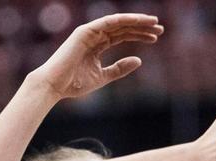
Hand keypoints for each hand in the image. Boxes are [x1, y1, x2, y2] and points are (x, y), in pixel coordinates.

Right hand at [28, 14, 163, 100]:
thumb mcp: (103, 76)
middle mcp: (95, 35)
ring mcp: (90, 32)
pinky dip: (123, 20)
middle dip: (142, 27)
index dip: (139, 35)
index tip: (156, 37)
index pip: (122, 35)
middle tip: (160, 28)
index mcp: (98, 45)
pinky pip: (108, 22)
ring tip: (154, 22)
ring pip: (118, 22)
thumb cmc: (74, 83)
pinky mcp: (85, 31)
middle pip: (123, 27)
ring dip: (136, 21)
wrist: (55, 85)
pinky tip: (137, 20)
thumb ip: (120, 68)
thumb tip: (139, 60)